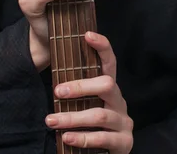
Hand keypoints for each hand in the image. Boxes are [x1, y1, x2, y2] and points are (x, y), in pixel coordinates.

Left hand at [46, 31, 133, 152]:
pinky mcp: (124, 143)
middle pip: (107, 84)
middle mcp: (120, 102)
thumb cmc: (91, 127)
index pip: (110, 62)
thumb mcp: (86, 106)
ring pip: (100, 115)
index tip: (87, 34)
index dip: (102, 46)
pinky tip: (66, 138)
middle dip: (81, 87)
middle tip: (58, 90)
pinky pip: (102, 139)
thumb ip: (78, 94)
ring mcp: (124, 122)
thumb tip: (54, 79)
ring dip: (73, 118)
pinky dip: (82, 139)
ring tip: (52, 121)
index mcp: (110, 89)